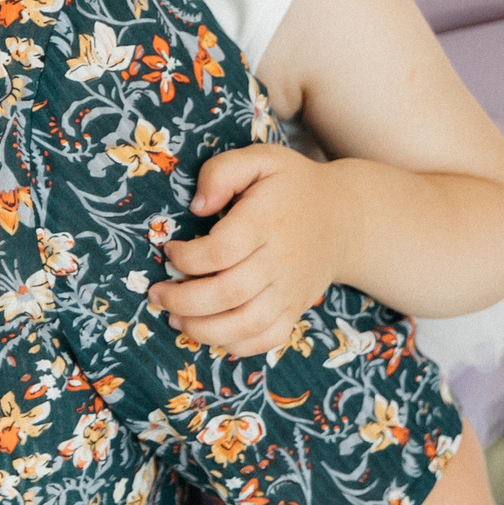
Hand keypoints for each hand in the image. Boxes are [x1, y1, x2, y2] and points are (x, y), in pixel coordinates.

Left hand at [149, 145, 351, 358]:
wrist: (345, 218)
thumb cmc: (293, 185)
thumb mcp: (261, 159)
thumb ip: (223, 171)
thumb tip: (197, 207)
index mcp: (267, 220)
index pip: (221, 250)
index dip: (187, 257)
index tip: (169, 250)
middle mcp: (280, 260)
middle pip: (227, 293)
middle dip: (183, 299)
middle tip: (158, 294)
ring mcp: (290, 289)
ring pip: (245, 324)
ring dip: (202, 329)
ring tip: (175, 318)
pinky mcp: (295, 309)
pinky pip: (266, 339)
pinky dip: (236, 345)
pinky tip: (211, 333)